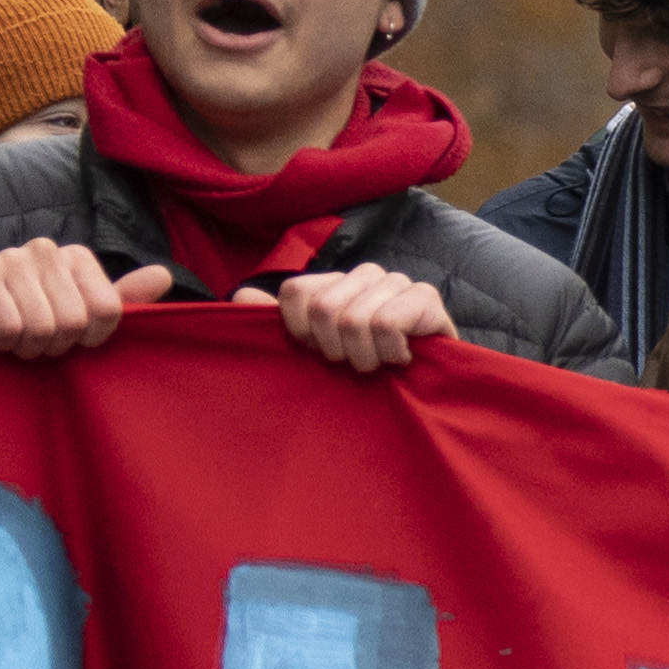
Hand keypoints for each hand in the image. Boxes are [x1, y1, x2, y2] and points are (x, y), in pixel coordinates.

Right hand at [0, 241, 163, 360]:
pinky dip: (4, 343)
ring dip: (28, 348)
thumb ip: (123, 299)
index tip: (72, 338)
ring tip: (18, 339)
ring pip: (41, 327)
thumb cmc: (33, 319)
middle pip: (75, 321)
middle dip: (56, 346)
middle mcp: (46, 248)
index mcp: (77, 256)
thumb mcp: (82, 313)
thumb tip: (164, 276)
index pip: (108, 311)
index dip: (91, 339)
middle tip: (39, 342)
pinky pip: (10, 327)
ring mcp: (10, 257)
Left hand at [270, 263, 457, 377]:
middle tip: (354, 363)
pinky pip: (387, 322)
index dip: (301, 333)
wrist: (428, 393)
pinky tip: (402, 358)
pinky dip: (390, 351)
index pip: (295, 291)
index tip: (319, 353)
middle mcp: (364, 275)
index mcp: (335, 283)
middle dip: (335, 351)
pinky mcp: (426, 297)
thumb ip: (276, 324)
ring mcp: (397, 282)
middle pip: (323, 307)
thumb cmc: (367, 370)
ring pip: (354, 318)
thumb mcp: (315, 351)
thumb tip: (240, 296)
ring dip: (365, 357)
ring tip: (380, 363)